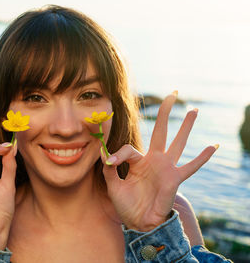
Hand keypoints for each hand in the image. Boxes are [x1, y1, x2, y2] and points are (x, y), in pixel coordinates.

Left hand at [101, 92, 216, 230]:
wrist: (138, 222)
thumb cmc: (126, 204)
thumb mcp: (113, 184)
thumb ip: (109, 168)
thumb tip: (104, 153)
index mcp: (138, 161)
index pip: (129, 149)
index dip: (117, 155)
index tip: (110, 163)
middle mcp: (154, 160)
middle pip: (161, 131)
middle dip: (165, 113)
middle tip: (172, 94)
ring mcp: (166, 168)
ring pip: (178, 142)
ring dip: (186, 126)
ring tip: (194, 110)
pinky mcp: (174, 178)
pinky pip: (191, 167)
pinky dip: (202, 158)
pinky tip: (213, 146)